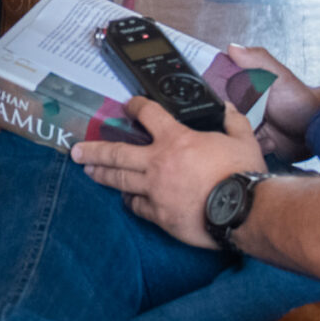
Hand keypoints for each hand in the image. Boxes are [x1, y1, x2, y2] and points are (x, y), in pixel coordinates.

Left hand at [71, 99, 264, 247]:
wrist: (243, 210)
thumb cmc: (242, 174)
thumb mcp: (243, 139)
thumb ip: (232, 120)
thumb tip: (227, 108)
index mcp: (176, 140)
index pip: (148, 115)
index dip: (135, 107)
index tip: (128, 105)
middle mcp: (158, 163)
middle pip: (116, 153)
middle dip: (93, 149)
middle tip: (76, 149)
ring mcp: (155, 191)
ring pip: (119, 180)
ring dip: (101, 174)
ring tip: (88, 170)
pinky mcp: (159, 215)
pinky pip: (137, 206)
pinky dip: (129, 202)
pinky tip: (124, 200)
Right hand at [224, 45, 319, 164]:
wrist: (317, 129)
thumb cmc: (300, 101)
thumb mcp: (279, 77)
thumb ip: (258, 60)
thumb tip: (233, 47)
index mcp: (245, 86)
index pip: (220, 87)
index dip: (216, 93)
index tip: (225, 99)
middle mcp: (244, 105)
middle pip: (221, 112)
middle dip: (228, 119)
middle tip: (248, 118)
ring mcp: (248, 124)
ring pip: (231, 132)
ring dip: (242, 135)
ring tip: (261, 131)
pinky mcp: (255, 142)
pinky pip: (243, 148)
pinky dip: (253, 147)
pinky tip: (269, 142)